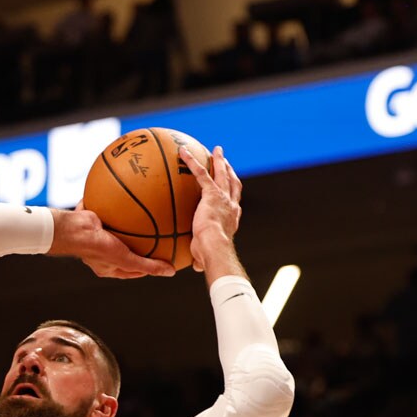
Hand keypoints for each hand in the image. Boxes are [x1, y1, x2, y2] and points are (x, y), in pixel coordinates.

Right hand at [50, 209, 174, 278]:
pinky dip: (120, 207)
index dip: (147, 267)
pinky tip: (134, 199)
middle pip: (125, 251)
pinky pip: (110, 213)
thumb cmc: (98, 249)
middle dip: (139, 246)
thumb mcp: (127, 260)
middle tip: (156, 239)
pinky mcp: (95, 220)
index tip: (161, 260)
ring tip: (147, 217)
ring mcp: (97, 237)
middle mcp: (102, 254)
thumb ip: (149, 266)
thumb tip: (171, 271)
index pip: (132, 270)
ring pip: (119, 231)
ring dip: (130, 225)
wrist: (74, 230)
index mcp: (108, 267)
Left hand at [183, 145, 241, 271]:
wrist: (215, 248)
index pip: (234, 202)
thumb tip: (196, 266)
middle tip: (226, 161)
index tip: (229, 187)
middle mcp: (231, 205)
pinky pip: (201, 174)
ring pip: (222, 173)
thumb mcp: (205, 256)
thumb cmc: (210, 255)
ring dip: (219, 160)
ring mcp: (223, 197)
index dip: (232, 193)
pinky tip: (183, 152)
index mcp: (232, 218)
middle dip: (230, 170)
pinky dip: (192, 162)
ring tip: (216, 150)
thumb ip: (201, 257)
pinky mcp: (211, 194)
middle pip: (233, 182)